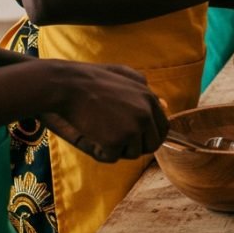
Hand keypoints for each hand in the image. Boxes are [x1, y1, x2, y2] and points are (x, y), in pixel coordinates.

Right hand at [41, 61, 167, 162]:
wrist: (68, 85)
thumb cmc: (93, 79)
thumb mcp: (126, 75)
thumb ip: (146, 90)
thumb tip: (165, 105)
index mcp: (150, 100)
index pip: (163, 128)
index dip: (150, 136)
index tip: (136, 138)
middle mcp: (146, 115)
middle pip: (152, 145)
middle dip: (136, 146)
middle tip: (117, 142)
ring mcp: (132, 129)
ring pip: (133, 153)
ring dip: (118, 149)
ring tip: (101, 134)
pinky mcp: (115, 140)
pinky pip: (112, 157)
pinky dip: (101, 152)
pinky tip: (92, 139)